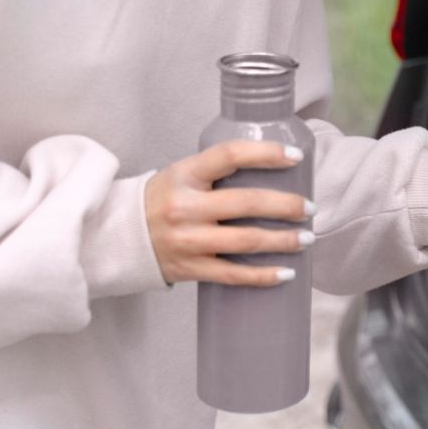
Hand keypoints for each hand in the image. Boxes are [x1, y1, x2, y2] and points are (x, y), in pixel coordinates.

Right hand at [145, 141, 313, 286]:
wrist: (116, 237)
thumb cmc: (162, 200)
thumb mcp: (181, 175)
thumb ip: (218, 172)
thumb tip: (273, 169)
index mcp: (184, 174)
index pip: (230, 155)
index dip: (266, 153)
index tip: (295, 156)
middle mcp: (185, 206)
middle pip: (246, 203)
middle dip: (286, 206)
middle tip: (310, 208)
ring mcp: (187, 240)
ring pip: (246, 241)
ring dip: (283, 241)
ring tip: (307, 238)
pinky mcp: (189, 268)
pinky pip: (233, 274)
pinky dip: (263, 275)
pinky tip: (287, 272)